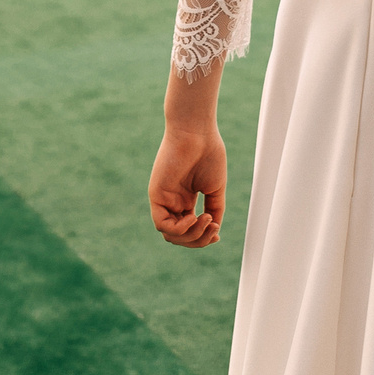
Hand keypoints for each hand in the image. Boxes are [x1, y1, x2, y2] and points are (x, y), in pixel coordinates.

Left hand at [148, 124, 227, 248]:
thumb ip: (214, 210)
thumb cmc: (208, 154)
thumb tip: (213, 231)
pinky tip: (193, 218)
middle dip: (198, 240)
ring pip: (171, 235)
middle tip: (213, 230)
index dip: (202, 239)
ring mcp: (163, 199)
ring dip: (192, 235)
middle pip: (179, 237)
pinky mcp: (156, 194)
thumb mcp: (214, 189)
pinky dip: (179, 229)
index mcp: (185, 200)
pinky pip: (162, 224)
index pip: (189, 231)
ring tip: (206, 220)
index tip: (217, 235)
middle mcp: (172, 201)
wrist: (197, 133)